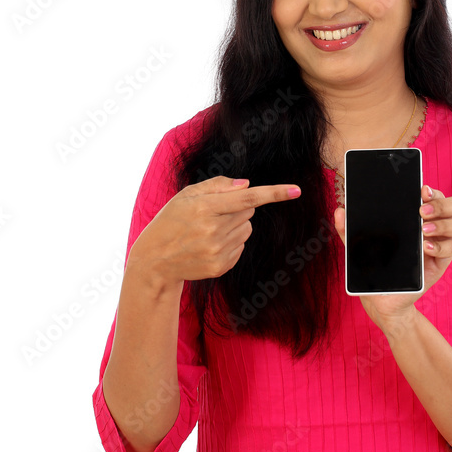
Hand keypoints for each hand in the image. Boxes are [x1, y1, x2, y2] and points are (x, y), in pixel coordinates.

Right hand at [125, 175, 301, 291]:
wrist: (155, 260)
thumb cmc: (171, 221)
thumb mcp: (186, 196)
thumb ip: (218, 185)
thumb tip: (247, 185)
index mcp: (204, 208)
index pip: (247, 198)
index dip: (274, 193)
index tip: (297, 190)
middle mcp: (213, 231)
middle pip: (248, 211)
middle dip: (237, 208)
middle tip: (213, 213)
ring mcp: (217, 251)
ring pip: (246, 228)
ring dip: (234, 225)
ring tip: (208, 230)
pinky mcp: (221, 266)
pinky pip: (240, 246)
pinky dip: (230, 241)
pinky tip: (209, 244)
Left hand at [332, 184, 451, 331]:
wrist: (381, 298)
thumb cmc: (374, 265)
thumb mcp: (358, 246)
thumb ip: (348, 229)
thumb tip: (339, 211)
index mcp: (415, 215)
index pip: (432, 194)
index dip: (432, 190)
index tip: (420, 189)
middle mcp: (432, 225)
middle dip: (441, 204)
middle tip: (421, 211)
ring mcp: (439, 243)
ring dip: (444, 224)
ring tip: (423, 230)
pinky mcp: (441, 262)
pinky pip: (451, 249)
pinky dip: (440, 246)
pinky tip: (425, 248)